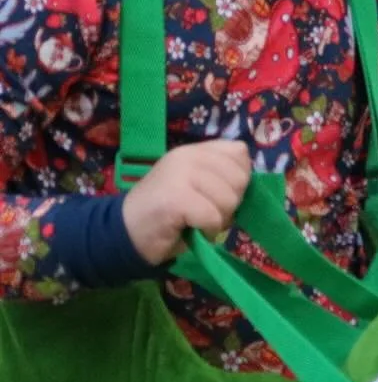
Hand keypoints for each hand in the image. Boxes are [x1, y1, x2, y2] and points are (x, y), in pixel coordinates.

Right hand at [120, 139, 251, 265]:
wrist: (122, 231)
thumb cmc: (165, 212)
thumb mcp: (194, 183)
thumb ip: (219, 174)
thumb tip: (250, 182)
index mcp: (195, 150)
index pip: (240, 153)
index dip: (239, 178)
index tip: (219, 193)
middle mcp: (188, 157)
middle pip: (240, 179)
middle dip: (230, 203)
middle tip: (206, 212)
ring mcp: (181, 175)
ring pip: (229, 200)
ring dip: (219, 219)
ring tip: (197, 221)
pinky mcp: (176, 199)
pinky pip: (213, 217)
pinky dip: (207, 230)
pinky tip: (191, 229)